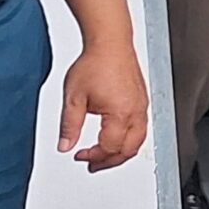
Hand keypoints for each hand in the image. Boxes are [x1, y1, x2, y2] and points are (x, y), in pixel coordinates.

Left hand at [59, 40, 148, 170]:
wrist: (110, 43)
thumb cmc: (96, 63)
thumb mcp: (74, 98)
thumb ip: (69, 126)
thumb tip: (65, 145)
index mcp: (120, 113)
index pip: (110, 147)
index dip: (94, 156)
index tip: (80, 156)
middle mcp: (136, 112)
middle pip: (129, 150)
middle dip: (110, 161)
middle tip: (94, 164)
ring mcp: (142, 106)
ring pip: (139, 141)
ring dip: (121, 151)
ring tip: (105, 155)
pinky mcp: (143, 101)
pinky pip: (142, 128)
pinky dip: (129, 139)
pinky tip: (116, 136)